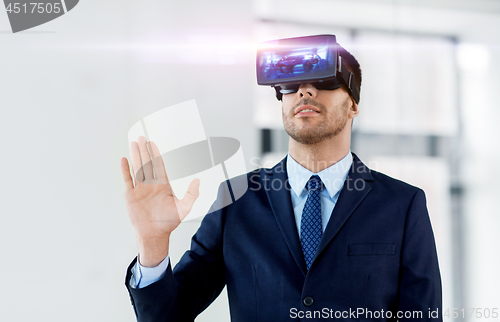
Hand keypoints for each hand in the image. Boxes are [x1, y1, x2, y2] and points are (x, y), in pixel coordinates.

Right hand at [121, 136, 199, 266]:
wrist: (155, 235)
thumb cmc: (169, 222)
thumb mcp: (184, 208)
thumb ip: (192, 194)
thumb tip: (198, 180)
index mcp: (163, 185)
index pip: (158, 165)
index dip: (155, 154)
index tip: (153, 143)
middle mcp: (151, 184)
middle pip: (147, 163)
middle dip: (144, 150)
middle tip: (141, 137)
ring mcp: (140, 189)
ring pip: (137, 168)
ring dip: (135, 156)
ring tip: (133, 143)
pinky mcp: (131, 196)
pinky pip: (128, 180)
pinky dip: (125, 170)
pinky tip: (124, 159)